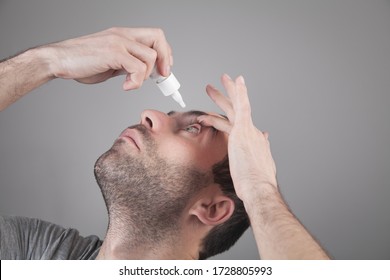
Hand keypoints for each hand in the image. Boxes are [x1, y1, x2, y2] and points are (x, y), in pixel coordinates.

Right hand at [44, 27, 172, 89]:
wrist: (59, 60)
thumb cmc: (82, 62)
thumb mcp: (111, 62)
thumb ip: (127, 63)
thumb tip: (143, 73)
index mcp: (123, 35)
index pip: (155, 36)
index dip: (165, 52)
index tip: (163, 69)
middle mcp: (123, 34)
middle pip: (158, 37)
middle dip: (165, 60)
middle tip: (161, 77)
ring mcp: (118, 42)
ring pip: (150, 57)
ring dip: (146, 76)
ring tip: (132, 83)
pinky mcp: (113, 53)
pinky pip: (138, 68)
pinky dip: (136, 82)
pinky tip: (125, 86)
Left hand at [197, 74, 276, 200]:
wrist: (258, 187)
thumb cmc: (255, 184)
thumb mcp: (258, 166)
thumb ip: (260, 152)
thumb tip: (264, 141)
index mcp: (254, 142)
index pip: (242, 125)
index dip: (235, 116)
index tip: (234, 108)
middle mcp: (253, 133)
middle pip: (238, 111)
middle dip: (229, 97)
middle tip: (221, 87)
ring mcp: (248, 131)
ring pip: (234, 106)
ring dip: (222, 95)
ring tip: (209, 87)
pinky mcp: (243, 130)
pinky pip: (240, 106)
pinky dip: (239, 92)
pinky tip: (235, 81)